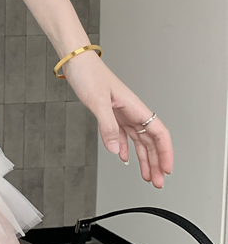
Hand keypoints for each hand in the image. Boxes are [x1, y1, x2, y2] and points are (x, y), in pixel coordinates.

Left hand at [61, 50, 173, 187]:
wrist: (76, 62)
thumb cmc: (88, 74)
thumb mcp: (98, 101)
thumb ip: (107, 126)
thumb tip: (115, 149)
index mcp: (135, 107)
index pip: (159, 133)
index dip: (165, 152)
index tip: (166, 169)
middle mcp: (132, 111)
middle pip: (151, 141)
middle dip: (156, 162)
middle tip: (157, 182)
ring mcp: (122, 113)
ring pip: (139, 140)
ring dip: (144, 159)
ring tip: (146, 176)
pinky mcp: (110, 114)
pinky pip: (123, 135)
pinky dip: (125, 148)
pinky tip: (123, 158)